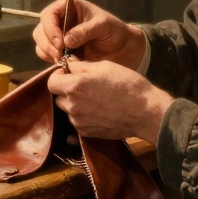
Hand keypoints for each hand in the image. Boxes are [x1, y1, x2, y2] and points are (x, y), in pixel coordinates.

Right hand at [33, 0, 146, 68]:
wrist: (122, 48)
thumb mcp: (103, 26)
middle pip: (41, 29)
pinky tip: (64, 63)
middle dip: (47, 43)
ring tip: (62, 60)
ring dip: (47, 52)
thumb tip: (66, 41)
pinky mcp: (59, 50)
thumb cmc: (114, 30)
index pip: (49, 14)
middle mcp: (60, 20)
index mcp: (68, 7)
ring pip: (40, 43)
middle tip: (59, 55)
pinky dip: (51, 60)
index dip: (50, 27)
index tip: (59, 42)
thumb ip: (85, 31)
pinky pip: (46, 55)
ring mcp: (58, 36)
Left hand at [47, 60, 173, 143]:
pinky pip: (77, 123)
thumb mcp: (105, 67)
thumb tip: (68, 65)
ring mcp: (79, 122)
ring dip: (75, 104)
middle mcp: (73, 106)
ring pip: (68, 110)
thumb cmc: (128, 85)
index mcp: (75, 86)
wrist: (146, 112)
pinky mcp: (86, 133)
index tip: (69, 74)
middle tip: (85, 86)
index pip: (51, 82)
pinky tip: (98, 111)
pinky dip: (83, 117)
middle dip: (67, 91)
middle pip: (59, 97)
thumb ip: (82, 66)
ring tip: (95, 99)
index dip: (59, 76)